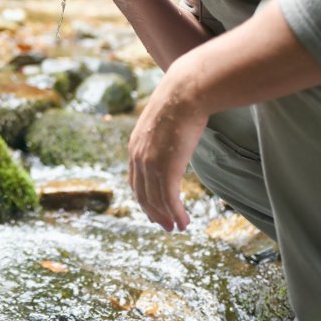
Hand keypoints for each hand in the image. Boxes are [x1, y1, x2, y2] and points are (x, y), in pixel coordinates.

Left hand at [127, 62, 208, 231]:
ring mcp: (150, 164)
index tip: (154, 208)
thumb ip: (165, 132)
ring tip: (178, 227)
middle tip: (166, 225)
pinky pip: (169, 199)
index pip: (135, 179)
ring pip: (156, 200)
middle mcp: (138, 157)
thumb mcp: (165, 119)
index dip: (144, 197)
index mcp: (135, 145)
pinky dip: (176, 214)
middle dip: (154, 212)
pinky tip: (185, 222)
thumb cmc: (181, 101)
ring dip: (167, 217)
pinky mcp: (165, 169)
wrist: (185, 92)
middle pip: (142, 194)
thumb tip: (177, 130)